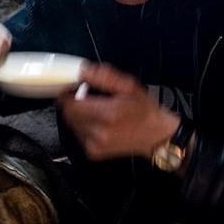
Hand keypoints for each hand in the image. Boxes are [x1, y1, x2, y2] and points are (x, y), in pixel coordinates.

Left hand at [57, 63, 180, 159]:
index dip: (68, 94)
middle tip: (90, 99)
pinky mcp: (93, 152)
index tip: (73, 89)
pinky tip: (99, 124)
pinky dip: (84, 127)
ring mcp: (95, 144)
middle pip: (68, 114)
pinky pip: (78, 135)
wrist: (156, 136)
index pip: (70, 104)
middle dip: (74, 104)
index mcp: (108, 114)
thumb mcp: (128, 87)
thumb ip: (104, 77)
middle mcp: (99, 132)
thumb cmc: (144, 110)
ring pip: (71, 124)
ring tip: (98, 112)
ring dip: (79, 115)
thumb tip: (83, 71)